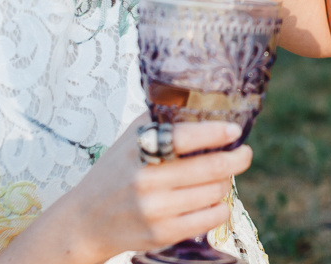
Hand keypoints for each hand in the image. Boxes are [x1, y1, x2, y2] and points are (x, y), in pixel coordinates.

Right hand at [60, 116, 251, 259]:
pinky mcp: (162, 234)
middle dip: (237, 158)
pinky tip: (216, 199)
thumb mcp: (131, 137)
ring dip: (226, 182)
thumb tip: (199, 97)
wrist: (86, 220)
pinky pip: (209, 219)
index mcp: (140, 149)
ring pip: (214, 193)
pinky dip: (221, 207)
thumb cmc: (116, 171)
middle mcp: (146, 179)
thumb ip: (161, 118)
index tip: (235, 130)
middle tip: (244, 153)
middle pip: (210, 168)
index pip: (185, 137)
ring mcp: (154, 209)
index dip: (217, 132)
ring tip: (223, 176)